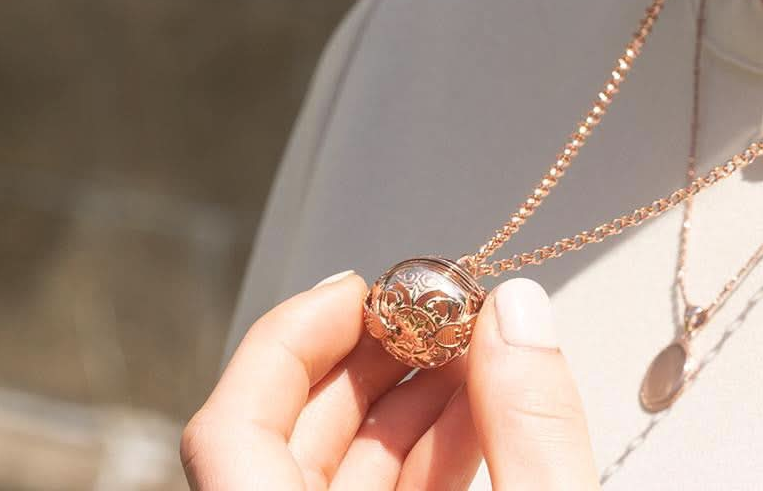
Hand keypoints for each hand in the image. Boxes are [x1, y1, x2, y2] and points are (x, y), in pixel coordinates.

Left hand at [180, 271, 598, 489]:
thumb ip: (534, 427)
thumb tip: (520, 307)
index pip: (228, 431)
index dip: (289, 339)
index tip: (363, 290)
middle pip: (286, 437)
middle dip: (370, 360)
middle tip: (440, 313)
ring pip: (332, 473)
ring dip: (404, 404)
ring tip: (478, 355)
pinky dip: (422, 456)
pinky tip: (480, 415)